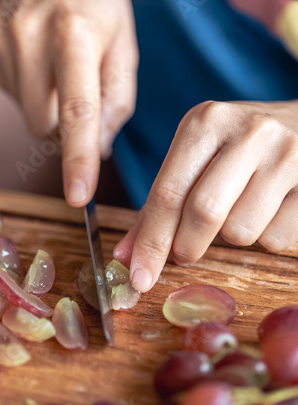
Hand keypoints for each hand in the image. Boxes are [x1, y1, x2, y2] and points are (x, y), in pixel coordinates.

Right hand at [0, 0, 137, 204]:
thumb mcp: (122, 48)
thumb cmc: (96, 8)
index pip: (78, 111)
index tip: (79, 197)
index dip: (78, 159)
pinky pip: (11, 95)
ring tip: (55, 67)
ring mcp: (0, 39)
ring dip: (46, 105)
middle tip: (76, 87)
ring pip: (27, 114)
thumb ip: (116, 103)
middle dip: (64, 123)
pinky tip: (37, 61)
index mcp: (75, 34)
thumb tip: (97, 150)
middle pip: (45, 125)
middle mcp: (31, 35)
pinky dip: (28, 89)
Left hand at [114, 100, 297, 291]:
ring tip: (241, 211)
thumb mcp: (196, 161)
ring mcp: (285, 154)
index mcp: (205, 122)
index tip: (139, 278)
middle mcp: (246, 132)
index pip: (167, 194)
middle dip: (187, 247)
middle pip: (204, 213)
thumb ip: (159, 207)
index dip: (151, 243)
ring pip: (242, 231)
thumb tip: (126, 257)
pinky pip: (277, 238)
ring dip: (233, 237)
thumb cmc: (239, 150)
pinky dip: (266, 236)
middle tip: (185, 254)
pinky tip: (271, 209)